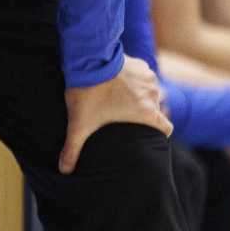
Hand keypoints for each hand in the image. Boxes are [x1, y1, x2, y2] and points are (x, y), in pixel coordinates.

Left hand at [61, 56, 169, 173]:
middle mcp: (153, 94)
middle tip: (128, 116)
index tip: (149, 134)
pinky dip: (136, 80)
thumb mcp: (79, 125)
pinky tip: (121, 82)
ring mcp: (149, 77)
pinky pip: (144, 76)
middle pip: (157, 109)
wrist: (87, 59)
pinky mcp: (141, 64)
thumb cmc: (87, 94)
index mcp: (146, 111)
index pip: (166, 128)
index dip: (159, 133)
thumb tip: (63, 170)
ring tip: (123, 99)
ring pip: (152, 91)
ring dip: (141, 95)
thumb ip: (72, 148)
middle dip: (145, 113)